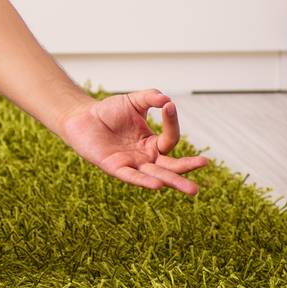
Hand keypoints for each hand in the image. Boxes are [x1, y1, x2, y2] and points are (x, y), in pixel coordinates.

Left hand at [58, 90, 209, 194]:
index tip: (168, 106)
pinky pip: (132, 176)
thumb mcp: (133, 101)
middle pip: (170, 165)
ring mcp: (131, 164)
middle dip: (187, 167)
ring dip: (173, 181)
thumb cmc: (108, 111)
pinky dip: (144, 180)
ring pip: (156, 175)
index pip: (170, 139)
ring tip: (192, 189)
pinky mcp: (115, 168)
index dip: (171, 122)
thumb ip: (150, 97)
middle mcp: (145, 157)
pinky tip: (158, 185)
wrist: (81, 117)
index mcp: (152, 143)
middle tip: (205, 163)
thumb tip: (167, 99)